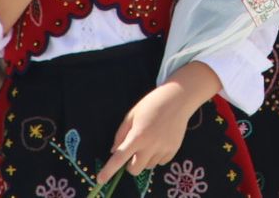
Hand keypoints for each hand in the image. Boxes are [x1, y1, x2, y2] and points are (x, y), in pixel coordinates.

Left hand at [99, 64, 217, 177]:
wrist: (178, 98)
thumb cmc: (152, 104)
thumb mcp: (132, 114)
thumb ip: (121, 134)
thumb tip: (114, 151)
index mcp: (137, 136)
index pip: (119, 158)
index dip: (109, 170)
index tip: (100, 179)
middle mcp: (150, 145)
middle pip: (135, 169)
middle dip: (130, 164)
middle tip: (133, 151)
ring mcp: (163, 149)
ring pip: (148, 166)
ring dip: (145, 159)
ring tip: (150, 141)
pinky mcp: (173, 150)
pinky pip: (161, 162)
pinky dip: (157, 156)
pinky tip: (159, 142)